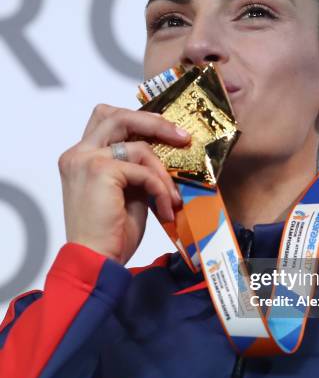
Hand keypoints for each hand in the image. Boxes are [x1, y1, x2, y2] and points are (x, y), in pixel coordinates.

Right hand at [58, 104, 189, 264]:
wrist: (95, 261)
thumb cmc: (111, 234)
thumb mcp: (126, 192)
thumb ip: (136, 168)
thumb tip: (164, 152)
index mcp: (80, 157)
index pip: (108, 121)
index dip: (138, 120)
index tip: (167, 131)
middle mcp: (78, 154)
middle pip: (117, 116)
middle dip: (154, 123)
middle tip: (182, 137)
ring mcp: (86, 160)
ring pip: (137, 144)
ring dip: (163, 172)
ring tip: (172, 197)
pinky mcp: (100, 171)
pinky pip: (143, 171)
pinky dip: (160, 189)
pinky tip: (164, 210)